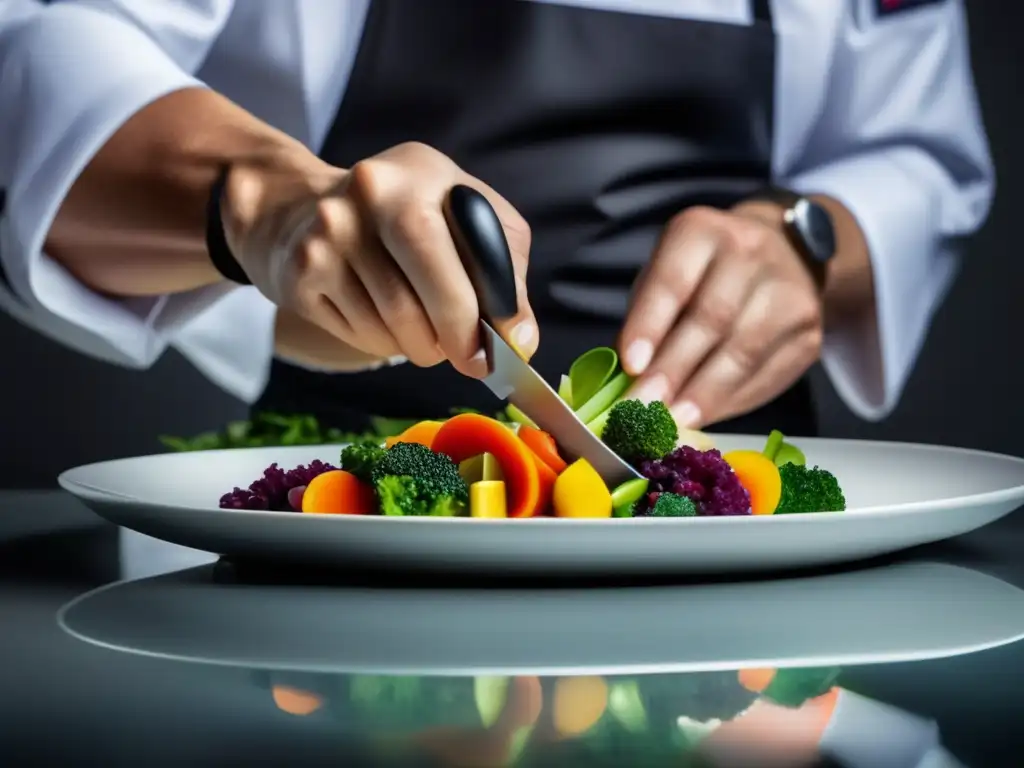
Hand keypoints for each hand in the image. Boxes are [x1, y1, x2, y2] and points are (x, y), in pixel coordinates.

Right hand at [220, 142, 536, 378]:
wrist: (301, 208)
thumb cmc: (402, 216)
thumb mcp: (464, 217)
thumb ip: (504, 271)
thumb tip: (521, 342)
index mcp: (419, 174)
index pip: (458, 254)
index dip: (481, 312)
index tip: (499, 348)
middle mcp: (367, 197)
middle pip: (418, 302)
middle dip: (453, 342)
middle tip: (470, 360)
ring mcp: (327, 236)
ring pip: (391, 327)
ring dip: (420, 346)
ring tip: (426, 333)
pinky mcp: (302, 275)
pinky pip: (361, 335)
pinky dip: (385, 343)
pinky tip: (384, 320)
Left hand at [619, 203, 824, 427]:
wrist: (784, 256)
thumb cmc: (703, 275)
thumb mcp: (665, 276)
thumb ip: (647, 319)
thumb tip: (631, 379)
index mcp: (701, 232)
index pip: (672, 280)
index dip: (650, 325)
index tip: (631, 366)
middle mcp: (750, 251)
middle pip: (711, 318)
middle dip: (674, 369)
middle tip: (645, 407)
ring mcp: (788, 291)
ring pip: (743, 352)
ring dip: (703, 394)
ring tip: (672, 421)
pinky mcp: (810, 331)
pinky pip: (767, 374)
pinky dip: (731, 402)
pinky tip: (706, 416)